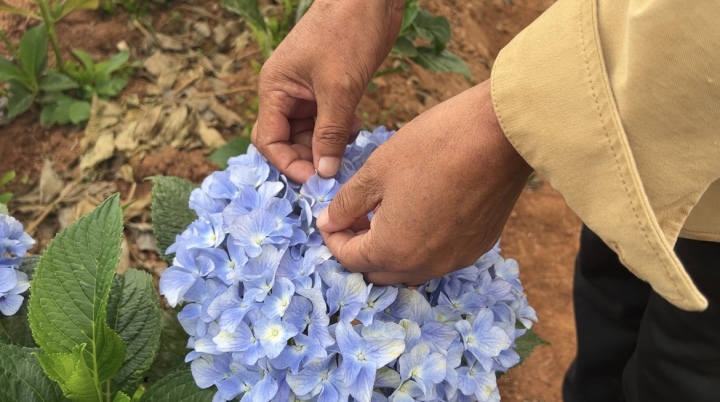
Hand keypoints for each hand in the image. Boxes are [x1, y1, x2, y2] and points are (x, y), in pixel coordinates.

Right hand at [252, 0, 404, 182]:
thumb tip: (323, 172)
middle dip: (308, 157)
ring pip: (309, 134)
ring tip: (349, 143)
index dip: (288, 163)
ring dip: (327, 146)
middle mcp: (285, 93)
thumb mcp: (339, 88)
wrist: (370, 0)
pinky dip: (338, 131)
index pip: (269, 140)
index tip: (314, 179)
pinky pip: (326, 122)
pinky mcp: (328, 90)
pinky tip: (355, 127)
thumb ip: (330, 133)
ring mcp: (307, 92)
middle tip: (335, 170)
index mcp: (274, 89)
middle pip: (287, 141)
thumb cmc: (348, 32)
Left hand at [317, 80, 532, 284]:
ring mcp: (455, 260)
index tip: (330, 217)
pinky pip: (439, 257)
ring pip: (410, 268)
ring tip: (386, 214)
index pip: (349, 259)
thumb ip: (346, 204)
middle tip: (356, 216)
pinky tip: (422, 212)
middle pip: (378, 272)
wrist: (500, 136)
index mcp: (392, 251)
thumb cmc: (432, 147)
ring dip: (391, 250)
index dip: (334, 238)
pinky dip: (421, 245)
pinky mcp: (478, 247)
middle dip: (361, 249)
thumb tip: (328, 223)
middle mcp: (424, 267)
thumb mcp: (376, 171)